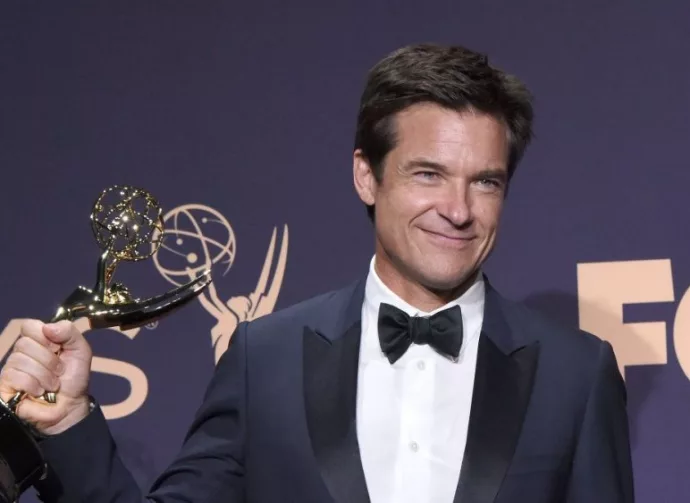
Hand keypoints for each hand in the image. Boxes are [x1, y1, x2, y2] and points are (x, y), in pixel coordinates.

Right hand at [0, 319, 92, 434]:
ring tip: (52, 384)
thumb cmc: (74, 378)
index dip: (44, 336)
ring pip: (20, 361)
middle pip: (25, 344)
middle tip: (59, 371)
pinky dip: (33, 385)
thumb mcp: (80, 350)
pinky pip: (15, 377)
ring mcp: (11, 369)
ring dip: (44, 375)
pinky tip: (40, 391)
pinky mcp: (5, 386)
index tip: (58, 348)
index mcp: (38, 341)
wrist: (70, 405)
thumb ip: (69, 332)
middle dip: (49, 360)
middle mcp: (22, 353)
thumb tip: (47, 327)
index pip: (29, 326)